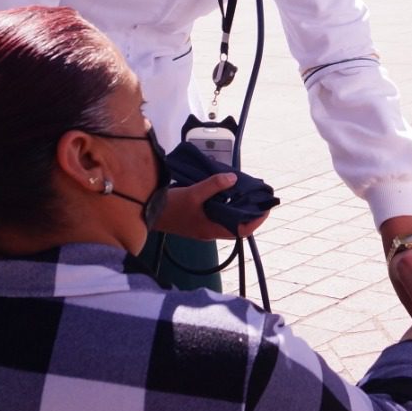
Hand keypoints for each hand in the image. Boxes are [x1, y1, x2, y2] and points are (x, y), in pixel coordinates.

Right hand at [149, 173, 266, 240]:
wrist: (145, 212)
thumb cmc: (170, 207)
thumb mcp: (193, 193)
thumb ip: (213, 185)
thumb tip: (233, 179)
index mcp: (211, 229)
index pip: (242, 230)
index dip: (257, 221)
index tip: (266, 208)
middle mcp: (209, 231)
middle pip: (236, 226)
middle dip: (248, 213)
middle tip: (256, 197)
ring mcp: (202, 228)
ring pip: (226, 220)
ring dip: (236, 209)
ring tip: (244, 192)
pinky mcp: (196, 222)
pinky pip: (216, 216)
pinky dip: (224, 205)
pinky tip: (224, 192)